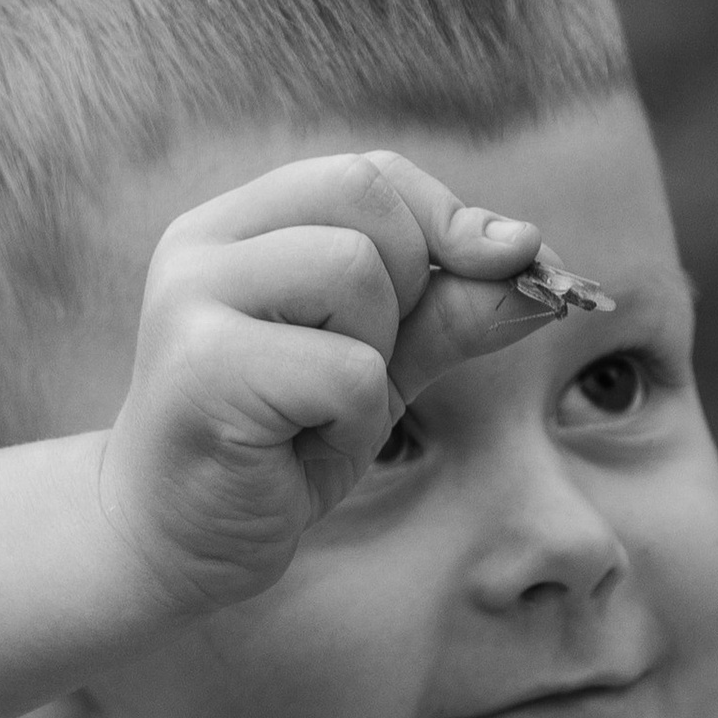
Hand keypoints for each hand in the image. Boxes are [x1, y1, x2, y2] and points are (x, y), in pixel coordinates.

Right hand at [101, 151, 560, 611]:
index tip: (503, 266)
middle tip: (359, 368)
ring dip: (375, 364)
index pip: (368, 172)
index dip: (447, 218)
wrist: (176, 544)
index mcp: (237, 225)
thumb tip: (540, 259)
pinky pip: (347, 372)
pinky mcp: (204, 369)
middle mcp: (203, 245)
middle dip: (407, 285)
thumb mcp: (378, 367)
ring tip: (319, 415)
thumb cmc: (275, 448)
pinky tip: (296, 451)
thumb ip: (447, 310)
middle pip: (366, 198)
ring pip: (358, 276)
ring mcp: (192, 299)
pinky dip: (353, 425)